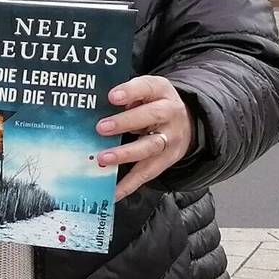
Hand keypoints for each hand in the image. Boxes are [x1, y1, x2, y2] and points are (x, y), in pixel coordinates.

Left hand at [97, 75, 194, 200]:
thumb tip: (91, 106)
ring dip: (125, 154)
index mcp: (161, 91)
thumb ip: (125, 97)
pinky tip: (112, 191)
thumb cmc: (153, 103)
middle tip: (101, 128)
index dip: (131, 91)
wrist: (187, 121)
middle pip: (152, 116)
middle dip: (126, 122)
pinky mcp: (168, 159)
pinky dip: (130, 184)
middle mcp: (170, 114)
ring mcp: (171, 138)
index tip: (112, 96)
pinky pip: (148, 172)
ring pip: (151, 146)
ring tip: (103, 158)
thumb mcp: (144, 91)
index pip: (147, 87)